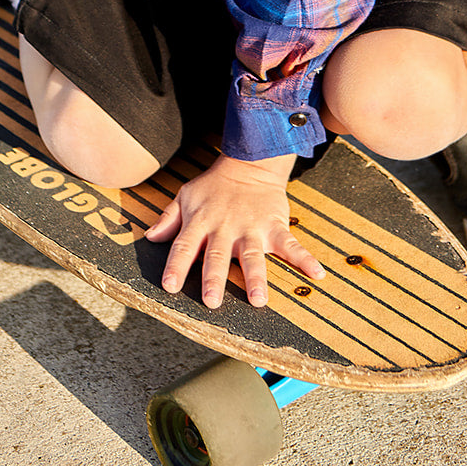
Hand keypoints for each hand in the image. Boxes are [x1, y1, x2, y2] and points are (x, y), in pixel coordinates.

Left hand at [145, 152, 324, 309]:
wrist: (249, 163)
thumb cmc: (214, 185)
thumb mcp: (186, 196)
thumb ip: (168, 218)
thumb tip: (149, 238)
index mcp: (200, 222)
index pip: (184, 246)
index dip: (176, 266)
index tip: (170, 287)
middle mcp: (224, 228)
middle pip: (217, 256)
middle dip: (214, 279)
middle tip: (212, 302)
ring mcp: (251, 228)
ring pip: (252, 256)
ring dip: (256, 278)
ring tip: (259, 301)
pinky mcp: (274, 226)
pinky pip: (291, 244)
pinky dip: (305, 259)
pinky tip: (316, 274)